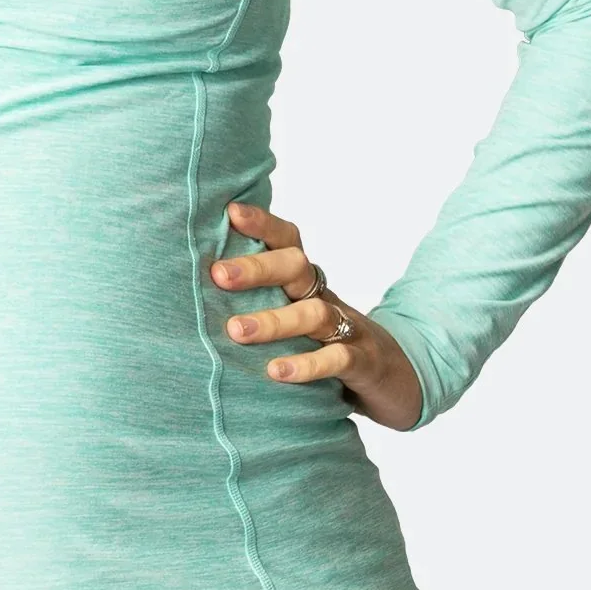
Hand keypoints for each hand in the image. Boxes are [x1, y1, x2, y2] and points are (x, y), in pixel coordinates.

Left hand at [213, 202, 423, 432]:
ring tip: (235, 331)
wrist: (397, 377)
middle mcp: (325, 297)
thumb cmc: (326, 341)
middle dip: (257, 268)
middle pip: (297, 268)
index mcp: (306, 282)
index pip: (287, 241)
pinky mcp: (362, 362)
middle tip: (218, 275)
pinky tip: (276, 372)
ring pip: (313, 314)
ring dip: (273, 321)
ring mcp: (348, 328)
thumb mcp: (295, 314)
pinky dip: (307, 364)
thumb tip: (193, 286)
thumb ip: (257, 299)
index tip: (230, 212)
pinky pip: (337, 358)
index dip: (262, 224)